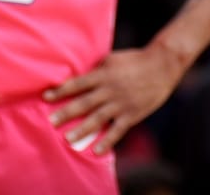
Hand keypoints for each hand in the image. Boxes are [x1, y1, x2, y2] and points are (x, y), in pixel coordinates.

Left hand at [43, 44, 191, 155]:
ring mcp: (121, 103)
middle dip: (66, 113)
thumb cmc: (135, 60)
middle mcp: (110, 89)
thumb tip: (79, 76)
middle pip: (84, 103)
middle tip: (50, 122)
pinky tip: (96, 150)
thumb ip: (97, 69)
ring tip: (68, 139)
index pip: (78, 83)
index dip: (61, 90)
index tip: (46, 96)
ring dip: (82, 130)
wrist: (163, 65)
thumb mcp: (113, 58)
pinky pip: (117, 130)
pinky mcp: (132, 114)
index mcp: (104, 74)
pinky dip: (107, 141)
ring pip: (98, 118)